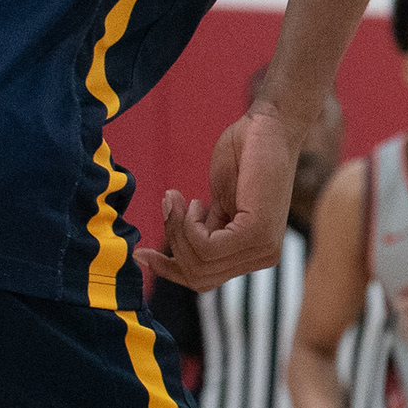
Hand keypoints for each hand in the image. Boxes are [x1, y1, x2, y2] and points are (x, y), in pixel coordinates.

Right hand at [154, 106, 300, 287]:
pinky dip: (187, 225)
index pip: (205, 280)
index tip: (140, 254)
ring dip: (177, 229)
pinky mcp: (257, 231)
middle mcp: (264, 257)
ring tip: (178, 199)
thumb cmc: (243, 159)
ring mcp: (263, 247)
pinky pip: (206, 247)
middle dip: (172, 243)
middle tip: (169, 205)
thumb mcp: (217, 206)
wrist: (267, 127)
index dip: (169, 271)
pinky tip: (194, 201)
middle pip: (199, 277)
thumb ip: (203, 234)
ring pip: (199, 264)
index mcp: (254, 254)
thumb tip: (171, 256)